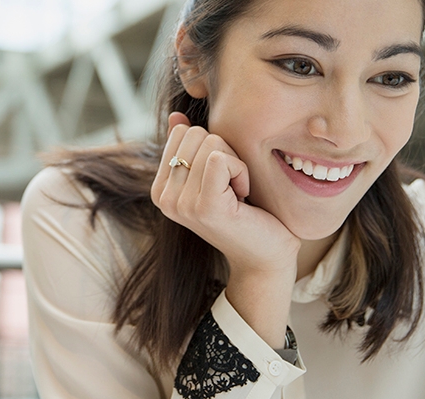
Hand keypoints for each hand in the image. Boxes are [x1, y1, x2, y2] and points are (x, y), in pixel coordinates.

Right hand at [151, 112, 300, 274]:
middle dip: (223, 152)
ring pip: (211, 143)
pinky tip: (243, 196)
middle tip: (231, 186)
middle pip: (195, 134)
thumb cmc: (244, 213)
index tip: (221, 179)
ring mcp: (181, 204)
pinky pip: (222, 158)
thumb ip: (191, 148)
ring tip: (237, 194)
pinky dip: (242, 171)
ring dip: (236, 164)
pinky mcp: (205, 207)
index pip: (181, 132)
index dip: (211, 147)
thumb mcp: (213, 175)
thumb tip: (176, 116)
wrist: (265, 256)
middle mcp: (163, 198)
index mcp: (160, 188)